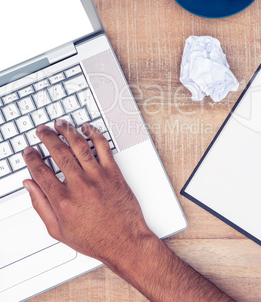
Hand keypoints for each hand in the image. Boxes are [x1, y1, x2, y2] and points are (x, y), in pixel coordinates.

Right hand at [23, 120, 151, 265]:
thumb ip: (41, 206)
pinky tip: (87, 128)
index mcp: (62, 200)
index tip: (29, 151)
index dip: (31, 158)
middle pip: (58, 152)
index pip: (40, 171)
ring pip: (79, 145)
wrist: (125, 242)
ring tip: (60, 124)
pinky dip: (94, 134)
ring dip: (67, 130)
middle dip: (46, 137)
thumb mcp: (59, 230)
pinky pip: (103, 147)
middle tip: (42, 130)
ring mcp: (98, 177)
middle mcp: (79, 185)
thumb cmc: (95, 239)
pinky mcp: (113, 173)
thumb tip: (30, 186)